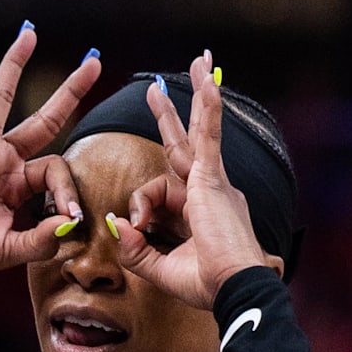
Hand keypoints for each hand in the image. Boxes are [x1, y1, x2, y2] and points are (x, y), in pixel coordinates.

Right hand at [0, 28, 100, 282]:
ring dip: (16, 65)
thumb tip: (67, 224)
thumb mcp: (8, 250)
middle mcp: (7, 162)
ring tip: (29, 33)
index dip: (69, 191)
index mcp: (23, 187)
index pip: (57, 172)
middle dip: (70, 90)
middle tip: (94, 62)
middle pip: (46, 118)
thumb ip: (39, 240)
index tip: (69, 216)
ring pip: (5, 99)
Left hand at [109, 52, 279, 309]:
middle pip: (186, 144)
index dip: (139, 206)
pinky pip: (209, 137)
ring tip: (199, 61)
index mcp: (199, 211)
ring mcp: (213, 183)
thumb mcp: (161, 270)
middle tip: (158, 88)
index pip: (160, 191)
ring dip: (197, 96)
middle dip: (173, 115)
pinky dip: (210, 110)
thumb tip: (115, 225)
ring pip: (199, 132)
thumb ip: (135, 251)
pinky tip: (209, 84)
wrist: (236, 290)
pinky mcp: (212, 180)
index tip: (132, 227)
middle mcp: (210, 191)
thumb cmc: (210, 285)